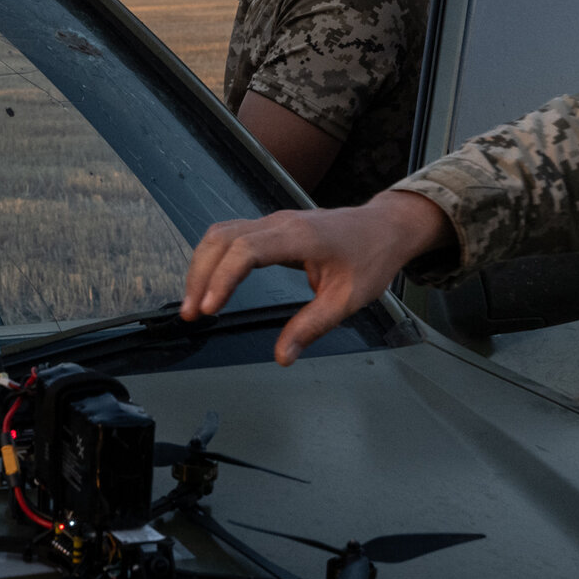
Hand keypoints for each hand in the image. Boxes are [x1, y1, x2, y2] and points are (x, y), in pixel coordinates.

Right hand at [182, 189, 453, 364]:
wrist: (387, 227)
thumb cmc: (372, 256)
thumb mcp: (348, 299)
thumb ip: (312, 326)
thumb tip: (283, 356)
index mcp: (300, 237)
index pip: (246, 250)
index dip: (222, 278)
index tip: (210, 307)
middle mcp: (281, 223)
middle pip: (223, 238)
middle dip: (200, 275)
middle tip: (191, 313)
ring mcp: (275, 221)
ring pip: (222, 233)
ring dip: (202, 265)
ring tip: (194, 303)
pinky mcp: (273, 227)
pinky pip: (232, 234)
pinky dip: (215, 257)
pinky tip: (210, 282)